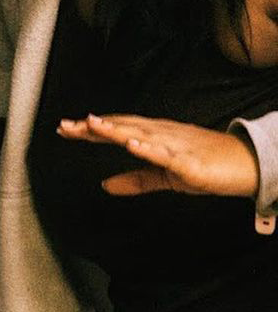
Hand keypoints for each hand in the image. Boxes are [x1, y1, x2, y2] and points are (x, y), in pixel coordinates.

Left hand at [56, 114, 259, 197]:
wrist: (247, 164)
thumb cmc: (208, 166)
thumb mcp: (165, 176)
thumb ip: (136, 179)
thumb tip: (105, 186)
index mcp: (155, 137)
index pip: (117, 129)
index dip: (91, 130)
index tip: (65, 129)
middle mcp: (162, 135)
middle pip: (123, 127)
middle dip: (94, 127)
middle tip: (66, 126)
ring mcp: (176, 146)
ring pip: (142, 135)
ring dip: (116, 130)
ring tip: (92, 125)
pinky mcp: (190, 162)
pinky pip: (167, 154)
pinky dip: (150, 148)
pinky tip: (134, 146)